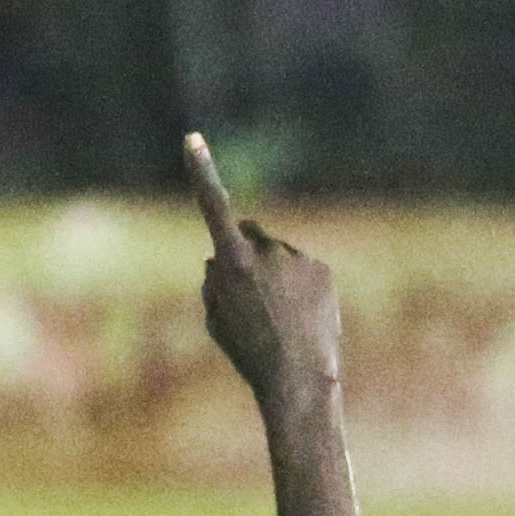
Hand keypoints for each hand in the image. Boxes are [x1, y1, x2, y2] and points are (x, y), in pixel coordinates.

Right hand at [185, 132, 338, 404]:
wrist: (298, 377)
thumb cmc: (248, 351)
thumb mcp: (216, 319)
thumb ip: (213, 283)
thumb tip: (218, 259)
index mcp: (232, 262)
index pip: (213, 207)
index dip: (202, 172)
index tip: (193, 138)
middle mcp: (266, 250)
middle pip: (250, 237)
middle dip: (246, 253)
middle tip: (247, 295)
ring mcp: (297, 257)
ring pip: (278, 256)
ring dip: (274, 276)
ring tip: (278, 318)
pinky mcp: (321, 269)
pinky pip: (302, 270)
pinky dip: (298, 287)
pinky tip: (298, 318)